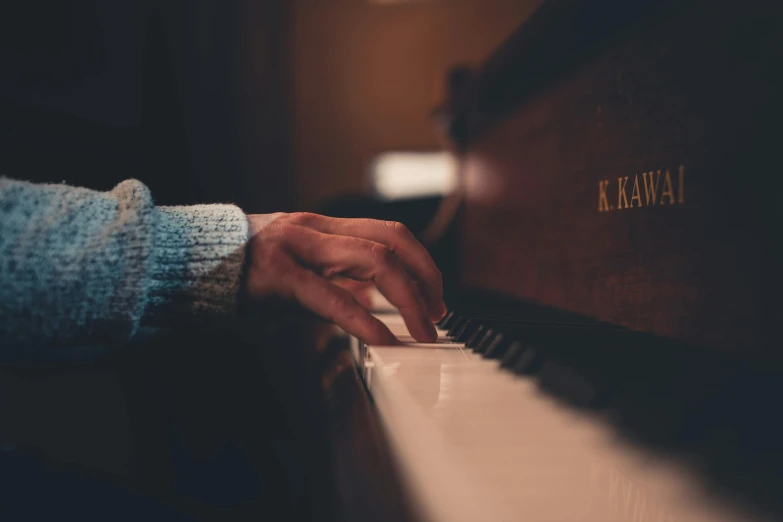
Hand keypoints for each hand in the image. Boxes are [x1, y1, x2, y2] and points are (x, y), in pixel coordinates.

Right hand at [245, 212, 445, 344]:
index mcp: (324, 226)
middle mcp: (316, 229)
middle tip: (438, 315)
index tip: (436, 296)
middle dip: (427, 278)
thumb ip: (334, 279)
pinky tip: (382, 339)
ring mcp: (298, 247)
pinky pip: (331, 296)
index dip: (423, 263)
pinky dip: (364, 320)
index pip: (391, 233)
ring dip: (409, 298)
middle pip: (393, 241)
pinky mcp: (279, 276)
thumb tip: (372, 301)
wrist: (190, 265)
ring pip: (374, 261)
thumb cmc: (245, 272)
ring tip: (421, 330)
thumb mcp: (298, 268)